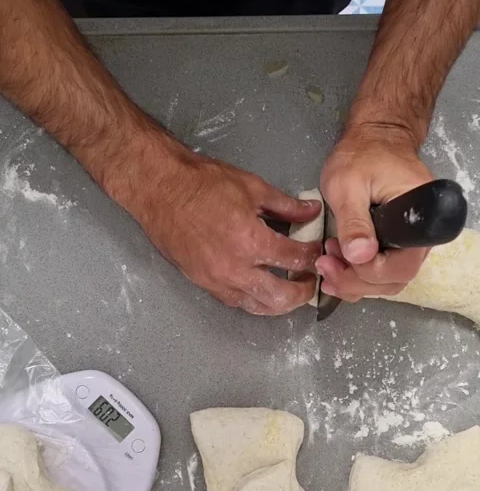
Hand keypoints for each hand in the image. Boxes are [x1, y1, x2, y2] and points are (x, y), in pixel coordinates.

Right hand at [105, 128, 321, 314]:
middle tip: (310, 282)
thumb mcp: (252, 187)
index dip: (311, 256)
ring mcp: (217, 280)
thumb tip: (311, 212)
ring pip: (257, 306)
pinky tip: (260, 289)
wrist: (160, 189)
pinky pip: (234, 301)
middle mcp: (235, 268)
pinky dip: (252, 299)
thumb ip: (286, 205)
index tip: (316, 250)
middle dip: (302, 292)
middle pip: (281, 297)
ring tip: (289, 291)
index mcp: (251, 241)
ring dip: (278, 303)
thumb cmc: (203, 183)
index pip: (294, 259)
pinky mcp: (202, 283)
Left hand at [316, 126, 433, 301]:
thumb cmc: (363, 154)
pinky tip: (336, 265)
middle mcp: (419, 237)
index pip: (401, 266)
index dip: (369, 273)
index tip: (337, 260)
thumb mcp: (348, 185)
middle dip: (356, 280)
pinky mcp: (395, 246)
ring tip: (327, 263)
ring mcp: (408, 244)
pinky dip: (357, 276)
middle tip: (325, 264)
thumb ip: (354, 221)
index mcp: (416, 219)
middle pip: (394, 279)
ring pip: (386, 281)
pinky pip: (381, 272)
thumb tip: (360, 255)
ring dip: (354, 281)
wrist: (374, 140)